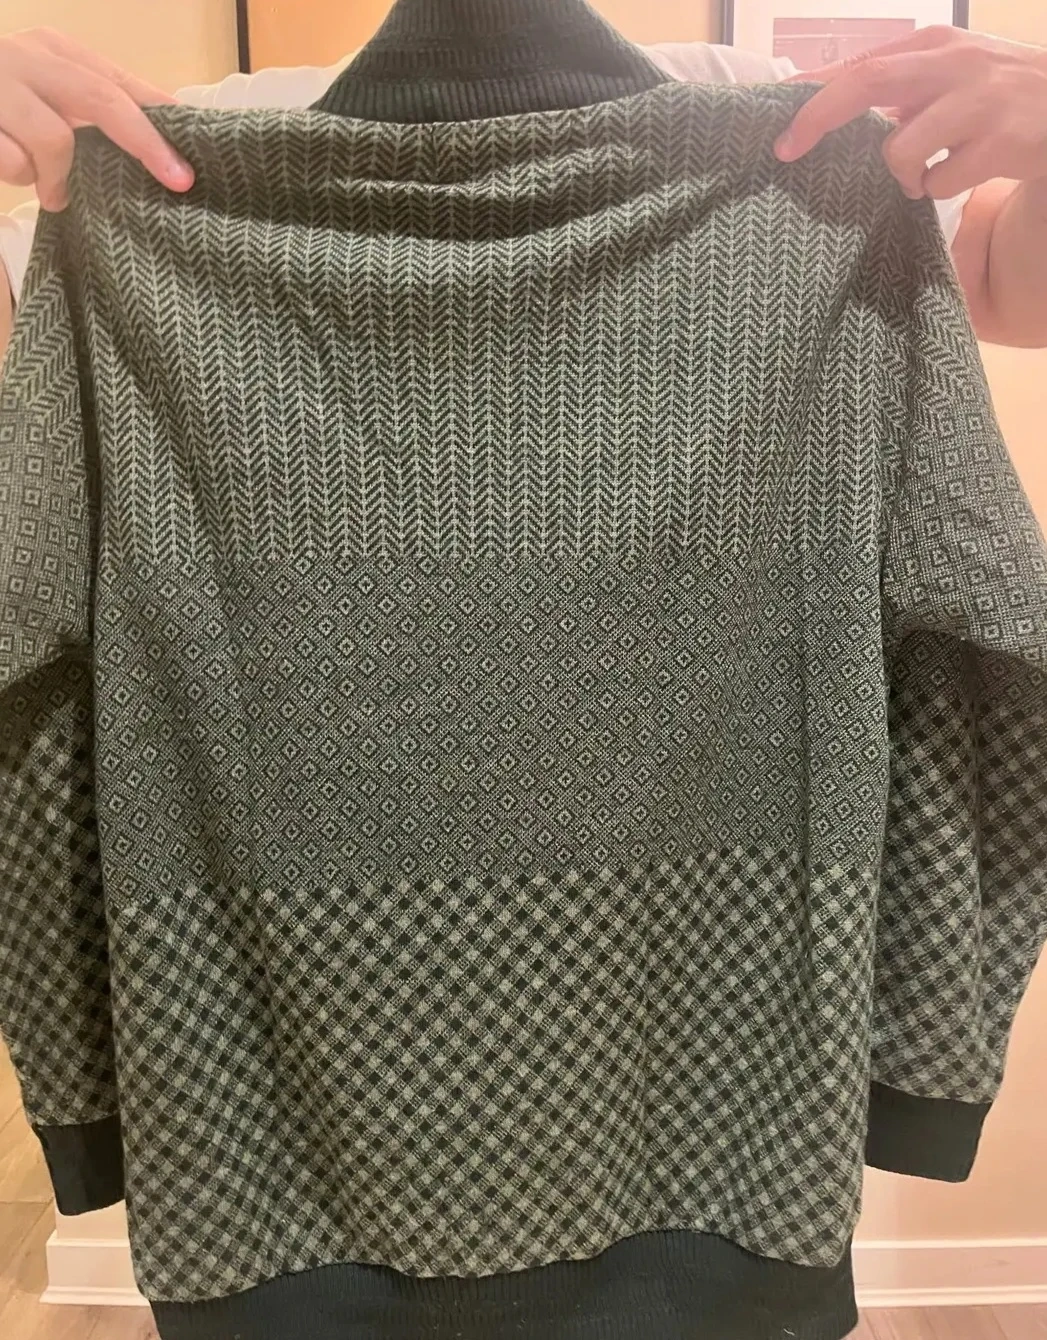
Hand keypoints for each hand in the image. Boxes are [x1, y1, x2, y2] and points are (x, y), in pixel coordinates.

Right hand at [0, 27, 193, 210]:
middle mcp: (25, 56)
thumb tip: (160, 146)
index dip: (162, 118)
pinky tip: (8, 170)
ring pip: (54, 141)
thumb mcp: (43, 92)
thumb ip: (87, 109)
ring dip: (58, 178)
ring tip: (52, 195)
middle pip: (101, 99)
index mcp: (51, 48)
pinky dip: (19, 177)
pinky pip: (13, 161)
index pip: (119, 81)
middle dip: (146, 143)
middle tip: (177, 181)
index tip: (194, 158)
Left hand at [775, 26, 1046, 200]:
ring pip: (900, 149)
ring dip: (899, 177)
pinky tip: (958, 176)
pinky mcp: (1000, 143)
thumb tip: (818, 101)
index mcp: (934, 45)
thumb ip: (895, 85)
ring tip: (919, 177)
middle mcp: (954, 64)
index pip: (860, 65)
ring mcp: (979, 102)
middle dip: (818, 117)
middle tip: (788, 150)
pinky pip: (939, 183)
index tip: (777, 129)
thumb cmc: (995, 97)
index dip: (811, 96)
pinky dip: (936, 190)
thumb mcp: (948, 75)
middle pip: (868, 83)